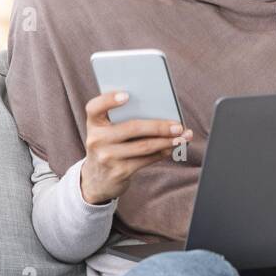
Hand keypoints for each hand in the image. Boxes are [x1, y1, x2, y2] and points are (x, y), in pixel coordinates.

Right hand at [79, 90, 193, 204]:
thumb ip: (123, 120)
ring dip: (166, 141)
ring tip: (182, 137)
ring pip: (144, 146)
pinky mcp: (119, 172)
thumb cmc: (109, 147)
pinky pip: (146, 160)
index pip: (95, 107)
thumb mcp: (107, 132)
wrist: (96, 180)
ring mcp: (107, 157)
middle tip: (178, 125)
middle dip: (159, 126)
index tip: (127, 95)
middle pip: (132, 128)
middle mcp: (97, 139)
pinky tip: (172, 147)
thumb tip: (161, 112)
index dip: (109, 99)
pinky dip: (162, 152)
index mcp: (94, 123)